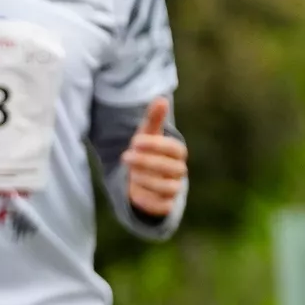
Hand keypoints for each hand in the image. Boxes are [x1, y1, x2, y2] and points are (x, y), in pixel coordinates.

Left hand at [123, 98, 187, 219]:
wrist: (141, 179)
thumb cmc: (146, 152)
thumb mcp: (147, 135)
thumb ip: (153, 118)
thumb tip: (161, 99)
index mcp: (177, 153)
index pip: (174, 149)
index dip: (155, 145)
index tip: (135, 141)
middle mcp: (179, 172)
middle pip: (171, 168)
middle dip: (147, 162)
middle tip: (125, 156)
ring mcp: (174, 189)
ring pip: (167, 188)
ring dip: (147, 180)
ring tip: (130, 173)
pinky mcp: (165, 205)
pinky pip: (162, 206)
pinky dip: (148, 200)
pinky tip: (133, 191)